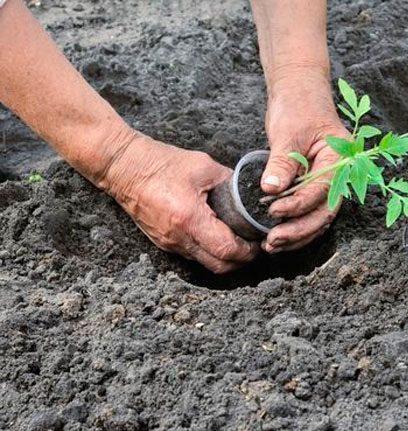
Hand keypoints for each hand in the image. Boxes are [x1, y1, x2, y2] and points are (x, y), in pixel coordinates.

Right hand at [102, 133, 258, 272]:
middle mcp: (178, 237)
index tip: (259, 242)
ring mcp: (169, 243)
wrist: (122, 167)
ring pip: (205, 263)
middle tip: (254, 246)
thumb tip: (250, 192)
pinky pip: (192, 255)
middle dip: (241, 261)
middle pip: (219, 266)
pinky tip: (217, 236)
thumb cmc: (160, 163)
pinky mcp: (162, 242)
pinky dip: (208, 252)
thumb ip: (229, 181)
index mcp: (190, 218)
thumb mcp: (203, 166)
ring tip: (239, 241)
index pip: (227, 250)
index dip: (248, 251)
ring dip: (225, 258)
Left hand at [261, 69, 349, 253]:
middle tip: (272, 241)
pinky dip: (294, 225)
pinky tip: (276, 236)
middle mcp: (339, 174)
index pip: (322, 190)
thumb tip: (271, 189)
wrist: (299, 92)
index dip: (298, 204)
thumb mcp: (288, 132)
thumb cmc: (298, 105)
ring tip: (270, 245)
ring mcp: (328, 182)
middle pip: (324, 212)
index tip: (274, 211)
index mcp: (340, 158)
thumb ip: (282, 163)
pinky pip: (308, 212)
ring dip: (296, 235)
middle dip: (299, 230)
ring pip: (318, 218)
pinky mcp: (314, 186)